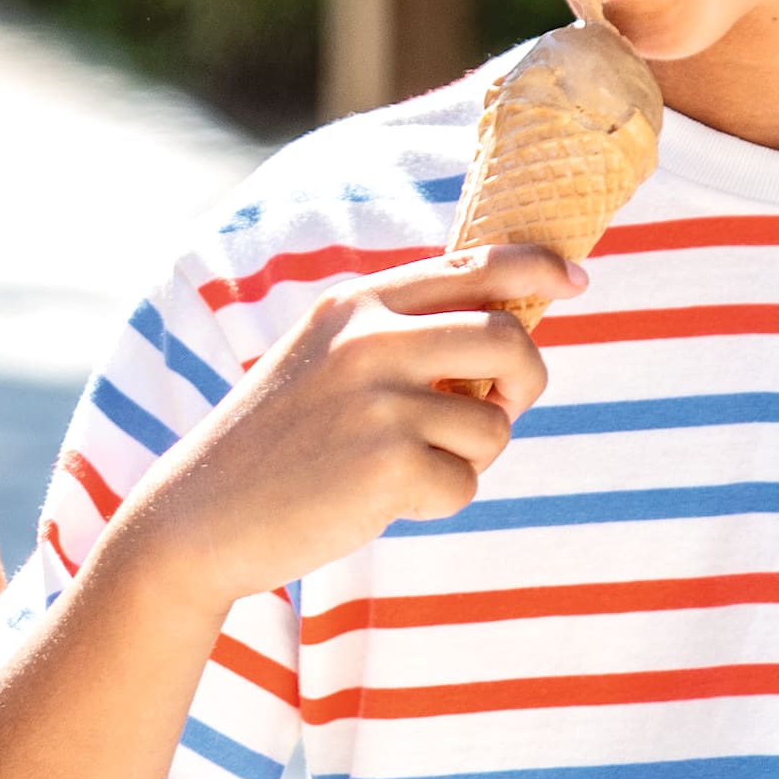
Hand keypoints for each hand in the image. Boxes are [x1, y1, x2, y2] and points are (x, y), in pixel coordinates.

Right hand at [102, 251, 568, 619]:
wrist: (201, 513)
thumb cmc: (279, 442)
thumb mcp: (327, 359)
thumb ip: (401, 334)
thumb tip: (509, 334)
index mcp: (356, 302)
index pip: (473, 264)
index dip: (539, 266)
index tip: (577, 278)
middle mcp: (369, 338)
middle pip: (509, 337)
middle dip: (526, 380)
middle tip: (500, 408)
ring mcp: (379, 399)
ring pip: (493, 424)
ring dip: (469, 456)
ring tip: (404, 467)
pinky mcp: (388, 463)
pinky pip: (466, 483)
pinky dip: (439, 501)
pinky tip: (382, 501)